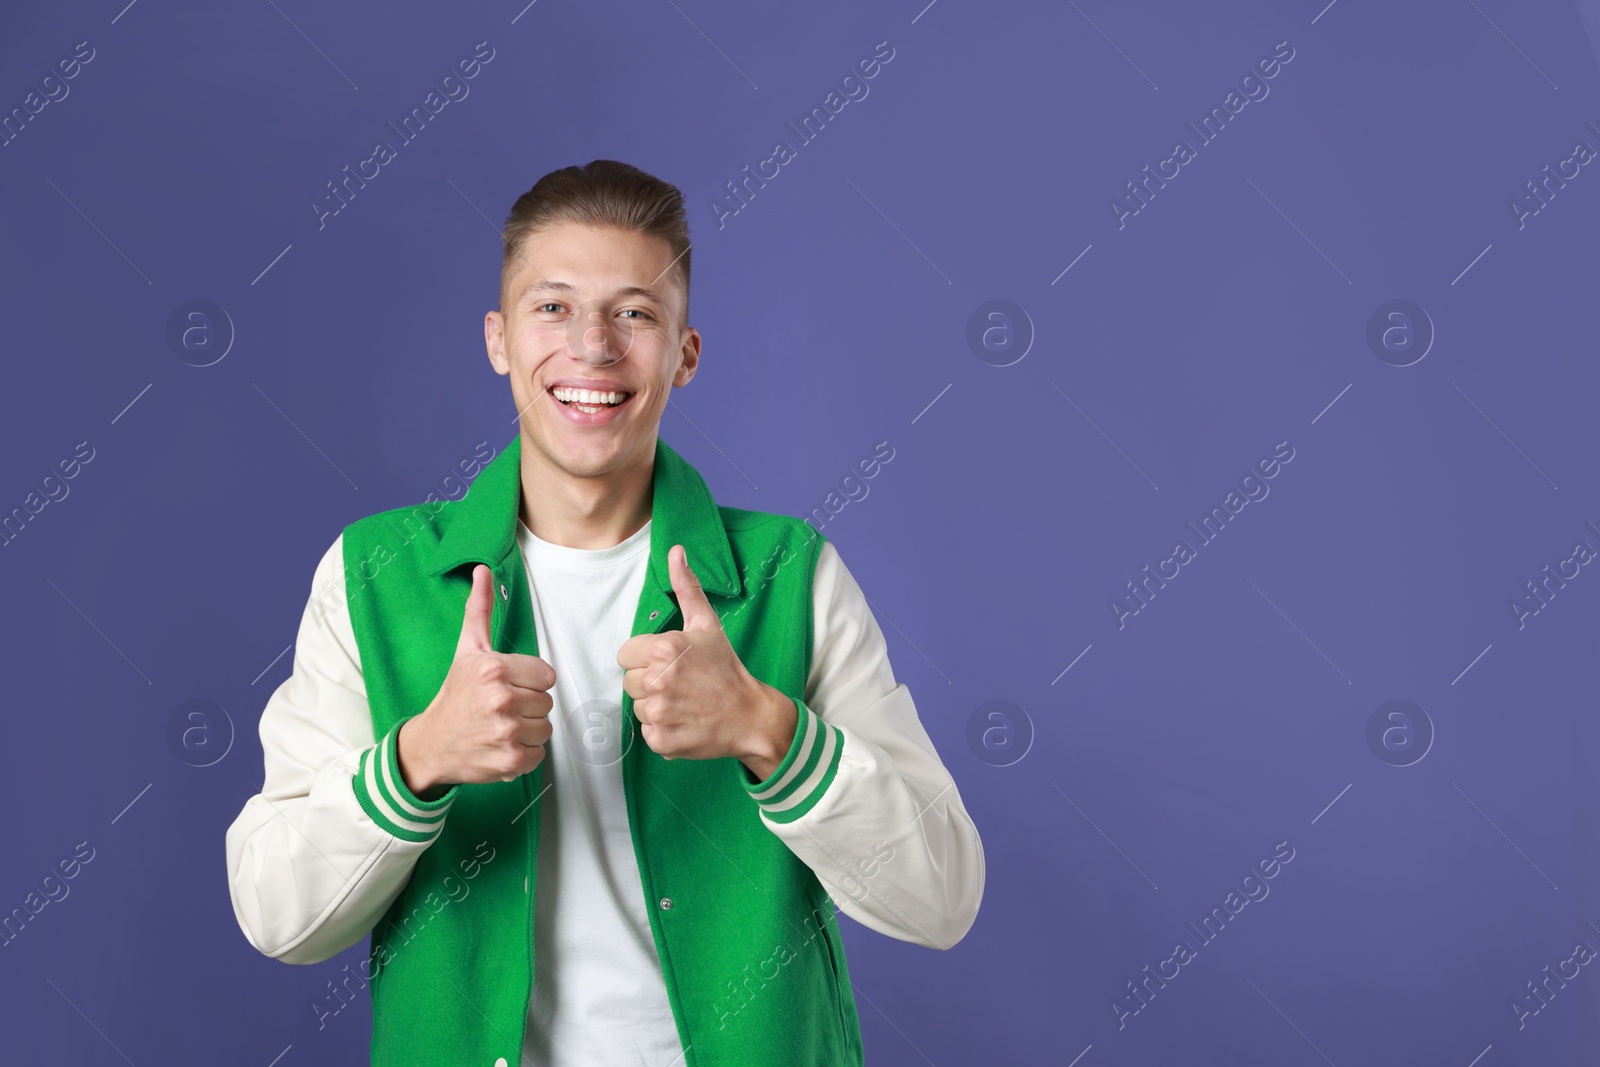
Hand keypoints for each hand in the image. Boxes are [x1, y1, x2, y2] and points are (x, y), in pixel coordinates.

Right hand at [397, 564, 555, 796]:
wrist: (431, 744)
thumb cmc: (454, 695)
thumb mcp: (467, 650)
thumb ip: (480, 610)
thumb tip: (482, 570)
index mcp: (494, 669)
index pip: (546, 675)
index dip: (529, 682)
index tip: (507, 686)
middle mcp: (501, 700)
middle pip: (546, 702)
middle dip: (527, 705)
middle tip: (500, 708)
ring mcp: (506, 732)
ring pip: (545, 728)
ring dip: (528, 730)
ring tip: (501, 726)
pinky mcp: (510, 760)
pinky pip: (539, 754)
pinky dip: (525, 753)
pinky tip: (502, 745)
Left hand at [617, 544, 795, 776]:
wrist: (750, 715)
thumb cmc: (726, 668)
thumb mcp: (707, 624)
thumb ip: (686, 587)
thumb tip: (675, 550)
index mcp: (663, 649)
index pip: (625, 655)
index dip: (646, 658)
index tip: (671, 663)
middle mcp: (657, 681)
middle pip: (629, 682)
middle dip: (650, 682)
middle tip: (681, 684)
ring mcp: (658, 713)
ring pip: (637, 708)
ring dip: (656, 707)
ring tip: (684, 702)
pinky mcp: (660, 740)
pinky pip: (646, 732)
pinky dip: (663, 730)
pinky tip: (684, 721)